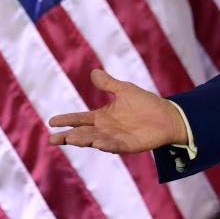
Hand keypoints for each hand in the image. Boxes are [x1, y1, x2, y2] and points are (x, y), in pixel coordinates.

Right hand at [48, 69, 188, 153]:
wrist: (167, 116)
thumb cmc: (146, 104)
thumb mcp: (125, 91)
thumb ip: (108, 84)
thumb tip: (93, 72)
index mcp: (102, 117)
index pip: (80, 119)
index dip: (66, 120)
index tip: (51, 121)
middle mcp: (105, 129)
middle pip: (83, 133)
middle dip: (69, 136)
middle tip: (54, 138)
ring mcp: (116, 138)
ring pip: (95, 140)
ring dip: (84, 140)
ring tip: (71, 138)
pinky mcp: (128, 145)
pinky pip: (115, 146)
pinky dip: (107, 145)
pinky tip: (98, 144)